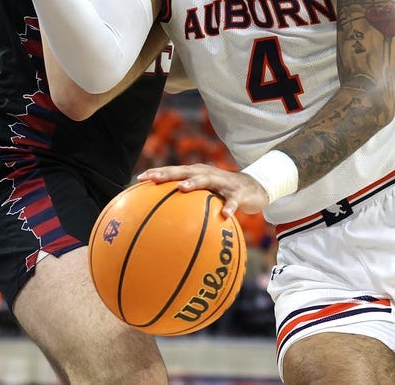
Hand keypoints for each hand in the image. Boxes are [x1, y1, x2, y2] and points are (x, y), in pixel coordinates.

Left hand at [138, 163, 269, 216]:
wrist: (255, 189)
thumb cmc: (224, 195)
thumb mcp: (206, 197)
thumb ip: (188, 205)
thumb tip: (163, 224)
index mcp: (197, 174)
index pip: (173, 171)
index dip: (157, 173)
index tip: (138, 178)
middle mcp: (208, 174)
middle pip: (185, 171)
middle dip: (168, 173)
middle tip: (153, 179)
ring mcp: (223, 182)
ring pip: (207, 180)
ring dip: (194, 182)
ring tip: (182, 188)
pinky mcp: (239, 192)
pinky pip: (233, 201)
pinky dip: (229, 207)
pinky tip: (225, 215)